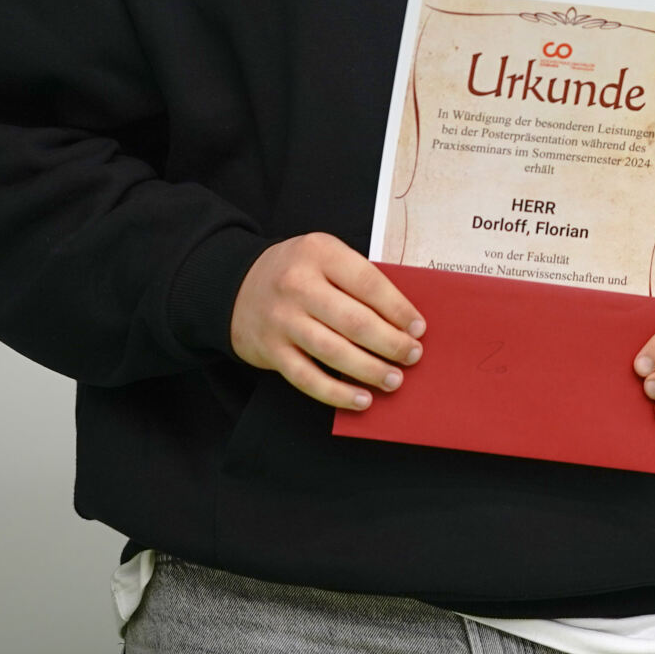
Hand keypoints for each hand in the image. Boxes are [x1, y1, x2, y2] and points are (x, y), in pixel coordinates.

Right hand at [229, 233, 424, 409]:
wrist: (235, 286)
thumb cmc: (296, 272)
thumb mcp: (324, 256)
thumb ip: (357, 279)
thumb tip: (403, 318)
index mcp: (319, 253)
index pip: (368, 283)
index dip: (398, 309)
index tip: (418, 328)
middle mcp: (297, 285)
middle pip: (354, 321)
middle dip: (390, 343)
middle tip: (413, 355)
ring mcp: (282, 319)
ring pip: (333, 352)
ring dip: (369, 370)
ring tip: (394, 379)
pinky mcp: (270, 350)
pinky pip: (308, 378)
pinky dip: (337, 393)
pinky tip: (361, 400)